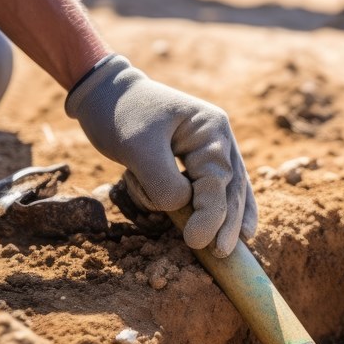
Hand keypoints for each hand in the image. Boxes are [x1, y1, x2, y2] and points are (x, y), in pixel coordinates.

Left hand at [66, 55, 256, 255]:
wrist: (105, 91)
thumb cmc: (119, 114)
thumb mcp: (137, 148)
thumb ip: (163, 182)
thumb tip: (183, 209)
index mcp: (209, 129)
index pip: (216, 180)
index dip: (211, 214)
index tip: (199, 243)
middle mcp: (218, 138)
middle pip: (232, 186)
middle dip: (228, 221)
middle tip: (221, 252)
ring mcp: (212, 148)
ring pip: (231, 189)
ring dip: (230, 217)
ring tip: (236, 244)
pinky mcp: (198, 159)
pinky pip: (218, 187)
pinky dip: (223, 207)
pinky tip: (239, 227)